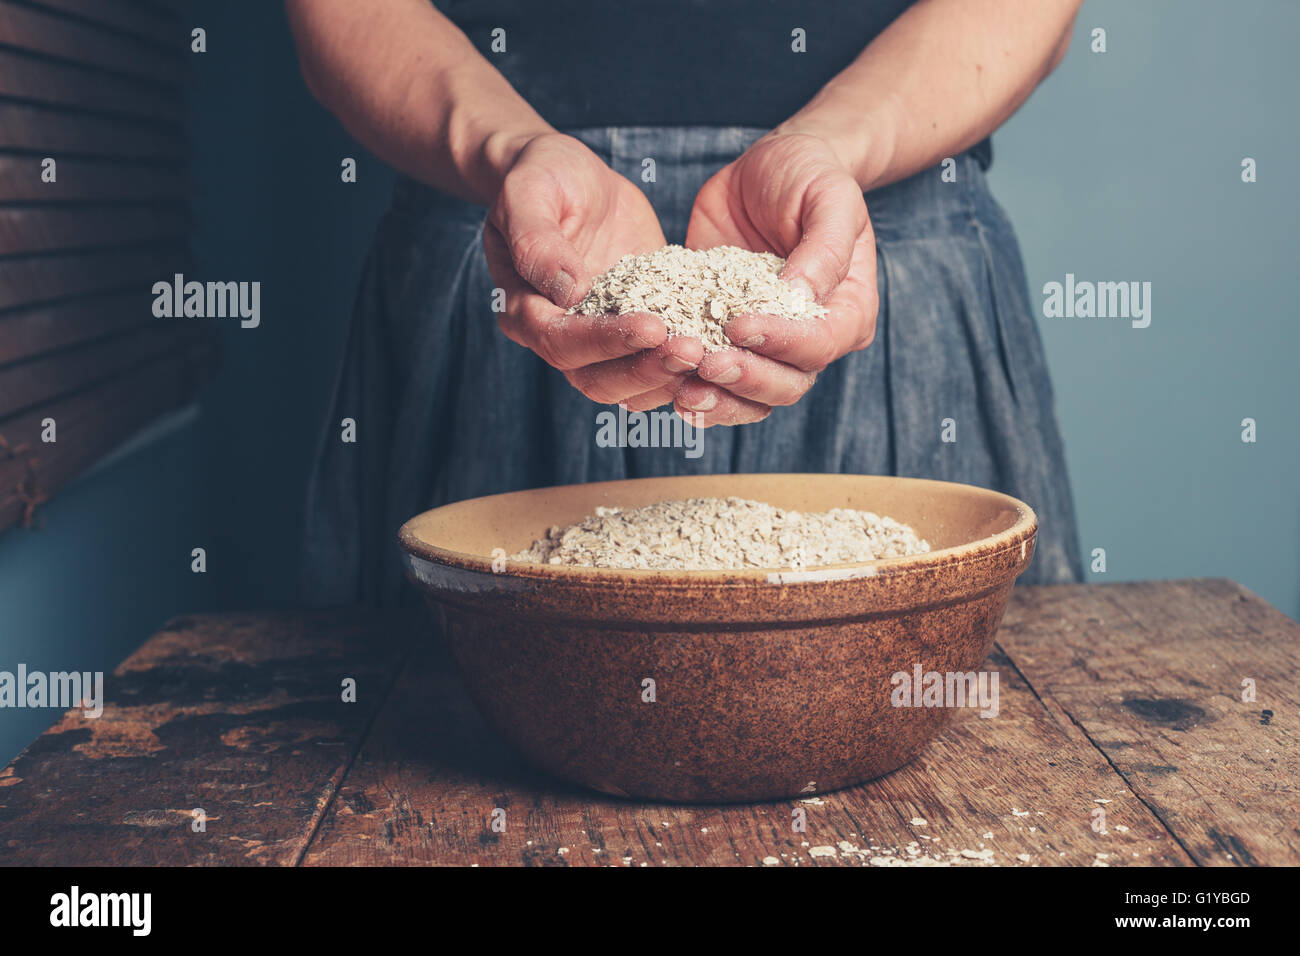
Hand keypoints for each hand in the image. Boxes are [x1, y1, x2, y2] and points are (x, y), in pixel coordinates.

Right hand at [483, 133, 703, 410]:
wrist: (569, 174)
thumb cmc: (541, 177)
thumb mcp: (530, 195)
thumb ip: (538, 243)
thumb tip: (568, 291)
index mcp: (526, 310)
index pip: (561, 343)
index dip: (605, 340)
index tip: (651, 326)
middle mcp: (561, 335)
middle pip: (598, 379)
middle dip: (645, 369)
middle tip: (692, 350)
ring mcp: (600, 336)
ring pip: (630, 383)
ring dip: (669, 376)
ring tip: (711, 353)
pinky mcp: (636, 326)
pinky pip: (658, 359)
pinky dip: (687, 363)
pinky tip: (722, 348)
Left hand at [680, 131, 877, 425]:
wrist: (767, 171)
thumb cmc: (810, 176)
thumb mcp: (830, 197)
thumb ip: (824, 248)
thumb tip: (801, 295)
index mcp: (848, 312)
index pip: (818, 345)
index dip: (781, 343)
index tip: (740, 326)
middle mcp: (811, 339)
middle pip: (786, 384)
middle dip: (745, 379)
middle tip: (706, 363)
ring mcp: (768, 345)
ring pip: (750, 397)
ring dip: (717, 398)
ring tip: (682, 388)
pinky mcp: (727, 338)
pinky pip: (715, 379)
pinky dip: (693, 385)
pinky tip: (664, 378)